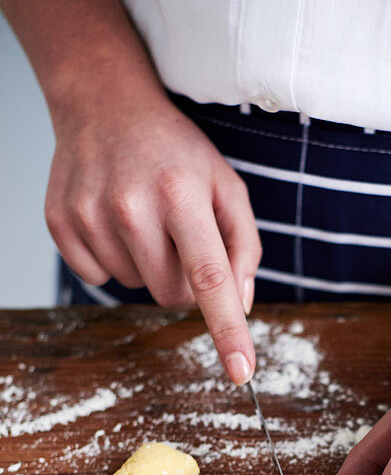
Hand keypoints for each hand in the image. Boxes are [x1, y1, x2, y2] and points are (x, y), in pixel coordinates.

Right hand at [45, 92, 260, 382]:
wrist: (105, 102)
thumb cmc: (176, 152)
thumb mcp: (226, 185)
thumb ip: (244, 246)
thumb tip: (242, 305)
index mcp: (182, 195)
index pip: (211, 278)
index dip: (228, 330)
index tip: (241, 372)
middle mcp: (132, 206)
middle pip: (172, 296)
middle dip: (184, 279)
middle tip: (179, 235)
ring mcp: (90, 214)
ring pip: (136, 289)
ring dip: (147, 266)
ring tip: (144, 218)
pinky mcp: (60, 223)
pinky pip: (98, 278)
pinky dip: (112, 260)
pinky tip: (114, 222)